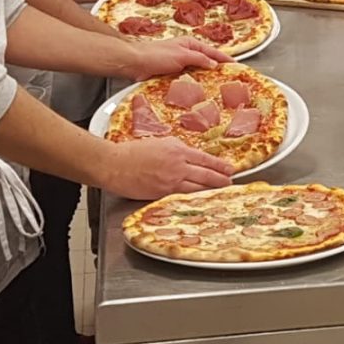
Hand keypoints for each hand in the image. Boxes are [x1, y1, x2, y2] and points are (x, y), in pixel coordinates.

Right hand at [105, 137, 234, 198]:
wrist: (114, 165)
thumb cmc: (132, 152)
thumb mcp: (159, 143)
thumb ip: (177, 150)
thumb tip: (189, 157)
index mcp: (177, 150)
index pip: (205, 159)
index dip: (219, 165)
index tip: (230, 169)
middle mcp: (177, 166)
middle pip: (205, 175)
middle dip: (220, 180)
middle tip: (230, 182)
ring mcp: (170, 181)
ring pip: (197, 188)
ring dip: (210, 191)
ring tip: (220, 192)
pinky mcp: (162, 194)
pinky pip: (182, 197)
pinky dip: (193, 198)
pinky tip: (199, 200)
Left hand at [122, 37, 232, 79]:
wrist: (134, 63)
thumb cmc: (156, 55)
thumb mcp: (182, 55)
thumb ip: (199, 59)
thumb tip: (214, 64)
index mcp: (191, 44)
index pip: (213, 52)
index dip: (225, 59)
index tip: (236, 66)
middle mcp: (186, 52)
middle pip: (206, 62)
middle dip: (217, 70)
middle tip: (230, 80)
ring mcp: (179, 63)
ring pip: (197, 72)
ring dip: (205, 79)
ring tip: (217, 88)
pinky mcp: (172, 73)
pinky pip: (187, 79)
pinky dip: (194, 84)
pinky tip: (198, 92)